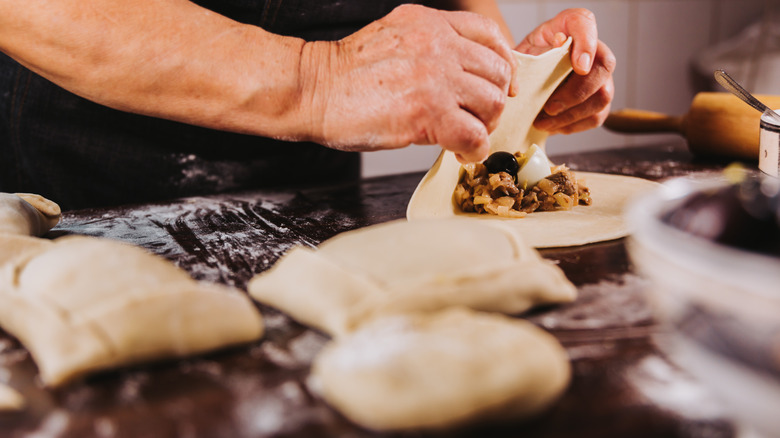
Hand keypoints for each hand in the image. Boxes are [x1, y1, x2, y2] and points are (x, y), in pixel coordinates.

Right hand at [300, 4, 516, 162]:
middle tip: (477, 118)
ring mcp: (435, 78)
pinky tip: (459, 153)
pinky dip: (473, 150)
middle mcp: (438, 45)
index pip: (490, 34)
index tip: (502, 84)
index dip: (504, 63)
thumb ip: (430, 44)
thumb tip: (462, 74)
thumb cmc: (346, 74)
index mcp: (430, 23)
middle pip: (497, 72)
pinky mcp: (428, 113)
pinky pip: (474, 135)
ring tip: (465, 136)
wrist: (313, 90)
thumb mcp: (394, 36)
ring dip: (483, 126)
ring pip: (492, 104)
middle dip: (493, 101)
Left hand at [515, 9, 615, 134]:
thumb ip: (536, 48)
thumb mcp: (523, 52)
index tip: (578, 66)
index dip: (587, 43)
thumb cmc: (528, 61)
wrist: (528, 78)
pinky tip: (553, 126)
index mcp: (571, 27)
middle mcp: (594, 49)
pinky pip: (596, 117)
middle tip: (549, 108)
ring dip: (570, 115)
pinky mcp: (600, 100)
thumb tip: (558, 43)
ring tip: (544, 123)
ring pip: (602, 97)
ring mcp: (602, 76)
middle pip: (603, 67)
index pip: (585, 24)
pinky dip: (572, 125)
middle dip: (575, 93)